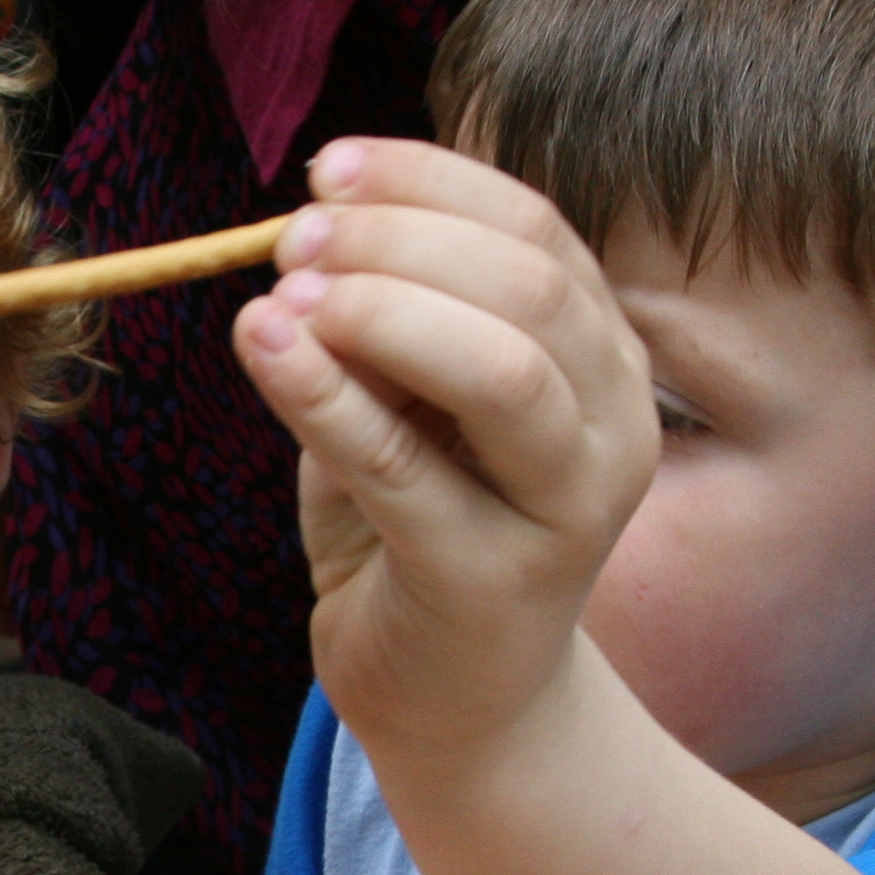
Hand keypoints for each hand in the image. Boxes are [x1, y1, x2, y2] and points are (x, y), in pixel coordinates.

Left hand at [229, 137, 656, 768]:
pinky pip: (402, 466)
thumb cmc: (429, 531)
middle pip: (527, 286)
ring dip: (377, 309)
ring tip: (280, 294)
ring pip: (495, 370)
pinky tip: (262, 346)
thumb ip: (399, 320)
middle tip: (291, 235)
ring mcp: (564, 511)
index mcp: (605, 361)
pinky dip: (325, 394)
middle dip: (398, 239)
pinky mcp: (488, 580)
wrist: (458, 705)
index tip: (328, 169)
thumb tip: (321, 221)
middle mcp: (613, 429)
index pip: (537, 230)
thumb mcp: (419, 407)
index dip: (430, 182)